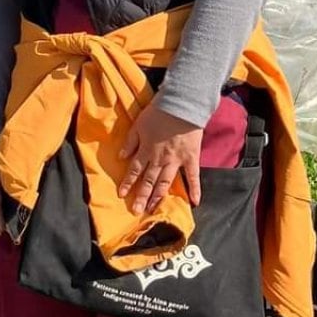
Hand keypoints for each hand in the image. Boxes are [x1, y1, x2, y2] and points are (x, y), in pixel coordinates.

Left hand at [117, 100, 202, 214]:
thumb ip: (130, 142)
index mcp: (146, 151)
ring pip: (165, 183)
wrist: (182, 106)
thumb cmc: (158, 113)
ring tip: (152, 210)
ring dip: (158, 197)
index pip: (134, 170)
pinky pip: (193, 177)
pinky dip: (194, 190)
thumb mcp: (138, 125)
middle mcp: (159, 160)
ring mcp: (176, 161)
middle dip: (141, 196)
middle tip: (136, 211)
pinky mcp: (191, 159)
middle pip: (148, 181)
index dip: (128, 183)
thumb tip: (121, 157)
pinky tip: (194, 202)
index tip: (122, 195)